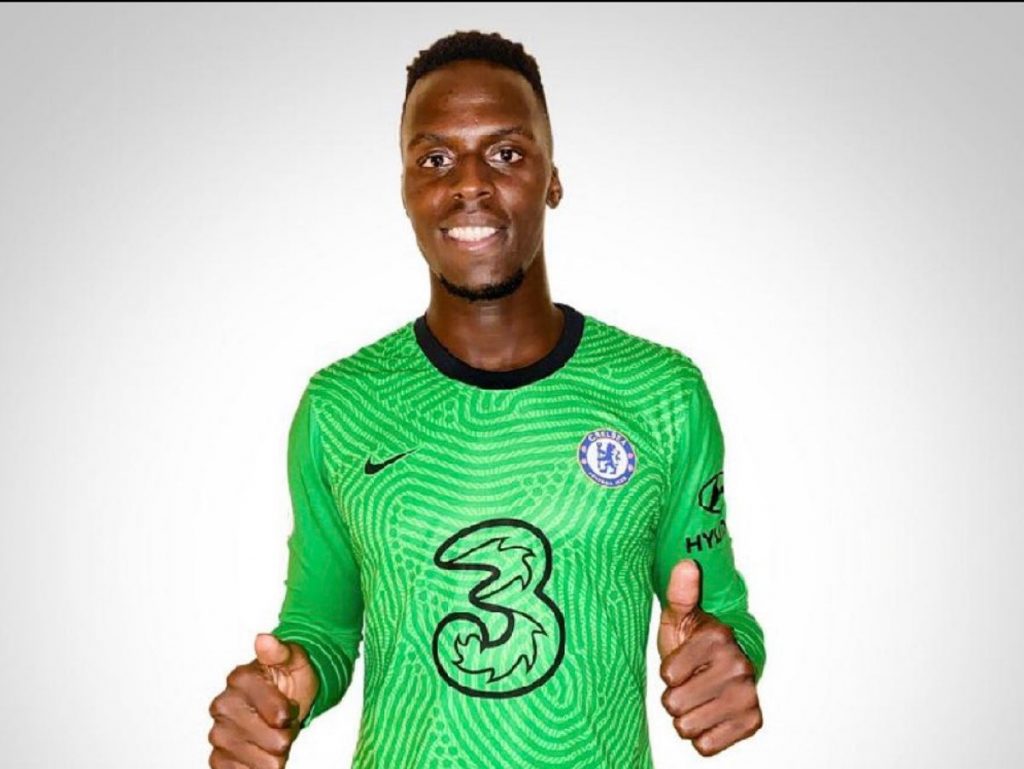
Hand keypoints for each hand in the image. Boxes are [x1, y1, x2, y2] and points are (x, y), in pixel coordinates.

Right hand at [208, 633, 318, 767]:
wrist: (284, 695)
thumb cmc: (289, 677)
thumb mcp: (295, 659)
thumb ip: (281, 651)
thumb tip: (264, 640)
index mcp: (240, 678)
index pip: (278, 713)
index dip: (290, 714)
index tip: (290, 708)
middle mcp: (223, 705)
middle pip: (268, 739)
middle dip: (284, 736)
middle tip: (284, 725)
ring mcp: (219, 732)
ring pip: (255, 760)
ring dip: (272, 755)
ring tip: (274, 738)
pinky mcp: (219, 755)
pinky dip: (255, 768)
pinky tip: (261, 756)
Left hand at [657, 559, 762, 756]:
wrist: (726, 664)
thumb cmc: (694, 639)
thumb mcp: (680, 615)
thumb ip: (679, 593)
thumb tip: (686, 564)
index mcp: (719, 637)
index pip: (668, 676)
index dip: (667, 673)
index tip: (679, 663)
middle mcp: (739, 664)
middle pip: (675, 705)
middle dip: (674, 697)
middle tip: (688, 682)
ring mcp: (748, 693)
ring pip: (688, 728)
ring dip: (686, 717)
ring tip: (697, 697)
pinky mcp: (753, 721)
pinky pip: (707, 746)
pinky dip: (703, 736)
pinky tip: (709, 715)